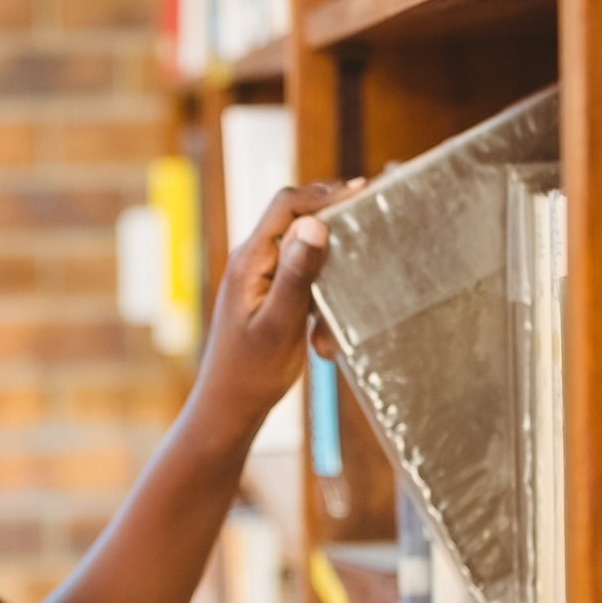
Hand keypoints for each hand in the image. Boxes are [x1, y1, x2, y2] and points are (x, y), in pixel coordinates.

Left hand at [191, 177, 363, 445]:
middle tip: (373, 223)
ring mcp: (260, 278)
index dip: (325, 193)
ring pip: (305, 254)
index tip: (364, 191)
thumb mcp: (280, 324)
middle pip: (298, 221)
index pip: (286, 205)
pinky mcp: (271, 296)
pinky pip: (304, 283)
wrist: (228, 411)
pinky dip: (321, 302)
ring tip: (345, 301)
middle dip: (335, 225)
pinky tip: (323, 340)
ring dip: (330, 275)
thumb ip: (296, 275)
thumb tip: (314, 224)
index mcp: (248, 260)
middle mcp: (252, 261)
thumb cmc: (250, 374)